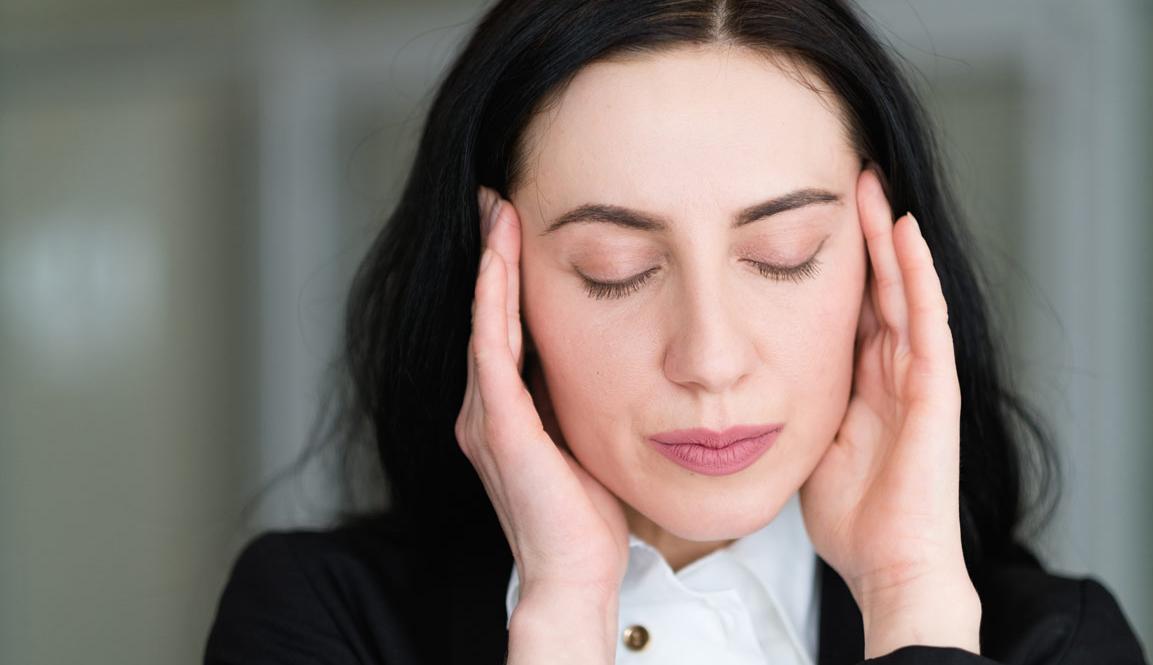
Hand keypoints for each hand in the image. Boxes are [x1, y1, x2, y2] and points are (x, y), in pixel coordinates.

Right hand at [455, 186, 628, 622]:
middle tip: (495, 201)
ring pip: (485, 323)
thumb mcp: (584, 437)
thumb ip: (577, 397)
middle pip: (486, 315)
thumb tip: (603, 350)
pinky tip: (500, 263)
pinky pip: (492, 352)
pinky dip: (494, 303)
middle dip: (491, 256)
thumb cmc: (587, 517)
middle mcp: (484, 409)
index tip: (513, 227)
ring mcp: (486, 417)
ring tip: (497, 215)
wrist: (576, 575)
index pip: (502, 327)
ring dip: (490, 266)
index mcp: (503, 412)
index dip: (504, 276)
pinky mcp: (499, 428)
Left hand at [799, 167, 979, 655]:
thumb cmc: (851, 518)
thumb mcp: (810, 444)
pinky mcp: (936, 388)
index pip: (853, 308)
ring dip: (890, 237)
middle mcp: (896, 371)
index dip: (839, 264)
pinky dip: (916, 274)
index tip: (812, 219)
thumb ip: (797, 406)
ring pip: (905, 290)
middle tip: (850, 180)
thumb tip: (755, 384)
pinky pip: (925, 319)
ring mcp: (920, 376)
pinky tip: (903, 232)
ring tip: (873, 187)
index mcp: (866, 384)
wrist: (888, 564)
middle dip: (865, 235)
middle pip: (881, 287)